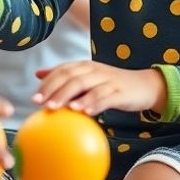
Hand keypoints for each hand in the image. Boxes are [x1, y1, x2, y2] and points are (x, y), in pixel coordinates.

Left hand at [34, 61, 164, 115]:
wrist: (145, 85)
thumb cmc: (112, 84)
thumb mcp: (88, 77)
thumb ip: (65, 75)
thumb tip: (38, 74)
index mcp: (85, 66)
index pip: (63, 70)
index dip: (48, 82)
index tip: (34, 98)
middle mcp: (95, 70)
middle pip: (71, 76)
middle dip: (54, 89)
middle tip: (41, 104)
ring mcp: (108, 80)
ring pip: (86, 85)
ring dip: (70, 96)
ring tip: (56, 108)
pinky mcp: (121, 92)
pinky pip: (106, 98)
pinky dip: (93, 104)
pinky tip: (84, 113)